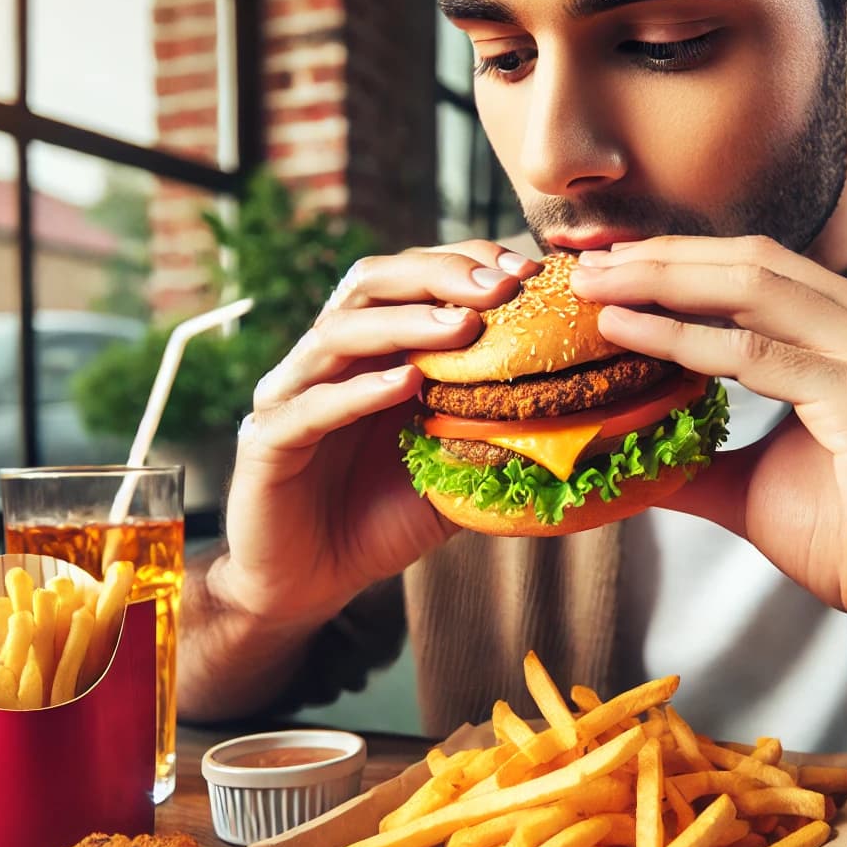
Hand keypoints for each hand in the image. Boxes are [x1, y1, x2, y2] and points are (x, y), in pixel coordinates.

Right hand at [213, 242, 539, 632]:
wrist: (308, 583)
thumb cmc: (380, 519)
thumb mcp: (454, 470)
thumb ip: (495, 434)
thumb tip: (580, 416)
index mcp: (369, 350)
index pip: (412, 279)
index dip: (466, 264)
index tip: (526, 272)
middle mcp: (325, 359)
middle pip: (371, 283)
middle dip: (439, 275)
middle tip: (500, 286)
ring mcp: (289, 395)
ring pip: (338, 333)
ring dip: (406, 323)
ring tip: (464, 325)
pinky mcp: (266, 442)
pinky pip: (311, 407)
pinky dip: (359, 391)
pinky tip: (405, 383)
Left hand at [568, 236, 846, 668]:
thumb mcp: (763, 485)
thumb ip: (703, 455)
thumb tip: (624, 454)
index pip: (762, 269)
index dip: (680, 258)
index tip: (605, 266)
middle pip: (754, 261)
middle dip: (660, 256)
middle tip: (582, 264)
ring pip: (754, 288)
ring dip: (661, 282)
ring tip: (590, 289)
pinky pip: (758, 354)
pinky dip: (683, 339)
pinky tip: (626, 334)